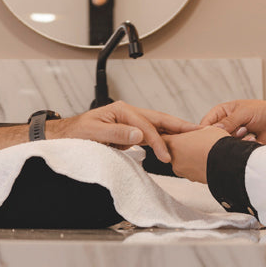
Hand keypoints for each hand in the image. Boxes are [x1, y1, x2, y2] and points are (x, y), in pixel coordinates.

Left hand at [52, 101, 197, 164]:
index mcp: (122, 110)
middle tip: (198, 131)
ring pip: (157, 124)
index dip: (158, 141)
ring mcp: (130, 121)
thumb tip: (139, 135)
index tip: (166, 156)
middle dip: (178, 125)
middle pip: (158, 118)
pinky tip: (174, 142)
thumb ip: (117, 133)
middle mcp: (128, 113)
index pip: (146, 126)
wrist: (67, 136)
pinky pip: (151, 133)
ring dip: (174, 131)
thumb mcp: (94, 133)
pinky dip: (164, 137)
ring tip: (193, 135)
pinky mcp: (130, 131)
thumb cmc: (77, 133)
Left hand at [162, 125, 228, 182]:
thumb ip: (197, 130)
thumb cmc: (217, 144)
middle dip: (181, 146)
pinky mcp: (193, 180)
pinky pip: (191, 170)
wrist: (228, 164)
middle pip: (172, 150)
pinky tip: (207, 160)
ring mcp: (183, 171)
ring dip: (189, 157)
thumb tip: (201, 131)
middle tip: (194, 140)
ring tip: (203, 150)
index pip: (163, 137)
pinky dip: (196, 166)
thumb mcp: (207, 129)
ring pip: (182, 161)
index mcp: (174, 144)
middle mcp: (175, 159)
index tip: (177, 132)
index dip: (170, 133)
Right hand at [198, 98, 265, 143]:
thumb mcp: (243, 112)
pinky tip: (253, 137)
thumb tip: (216, 128)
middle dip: (227, 136)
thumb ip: (229, 121)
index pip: (205, 123)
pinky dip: (244, 144)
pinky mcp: (237, 145)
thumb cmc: (258, 110)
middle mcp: (222, 125)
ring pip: (225, 145)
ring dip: (238, 140)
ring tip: (247, 131)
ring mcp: (230, 136)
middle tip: (241, 129)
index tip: (214, 135)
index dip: (206, 131)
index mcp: (220, 113)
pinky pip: (235, 150)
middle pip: (214, 137)